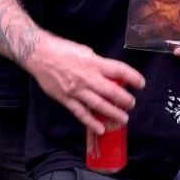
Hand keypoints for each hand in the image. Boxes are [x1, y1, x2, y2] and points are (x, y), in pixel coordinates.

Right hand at [26, 34, 144, 132]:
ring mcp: (76, 90)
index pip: (119, 71)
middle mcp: (87, 77)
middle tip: (132, 104)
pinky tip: (101, 129)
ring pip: (99, 105)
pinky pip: (81, 113)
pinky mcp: (66, 99)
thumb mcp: (85, 51)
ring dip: (113, 113)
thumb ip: (98, 64)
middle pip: (112, 92)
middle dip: (125, 100)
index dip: (133, 77)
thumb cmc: (63, 49)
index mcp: (94, 63)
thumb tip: (111, 74)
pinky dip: (91, 123)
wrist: (38, 54)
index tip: (141, 84)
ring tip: (124, 119)